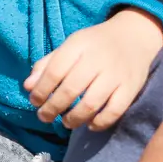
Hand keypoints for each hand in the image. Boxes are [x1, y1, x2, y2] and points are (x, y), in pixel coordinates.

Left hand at [24, 9, 162, 131]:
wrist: (134, 36)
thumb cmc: (95, 44)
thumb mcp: (70, 46)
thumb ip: (47, 64)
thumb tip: (28, 86)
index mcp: (79, 45)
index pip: (54, 71)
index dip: (40, 90)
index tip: (35, 101)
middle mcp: (97, 60)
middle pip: (70, 90)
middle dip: (52, 108)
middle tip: (44, 117)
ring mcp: (116, 75)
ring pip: (90, 104)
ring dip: (73, 119)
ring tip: (65, 123)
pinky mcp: (131, 88)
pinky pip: (114, 112)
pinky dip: (100, 123)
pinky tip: (90, 125)